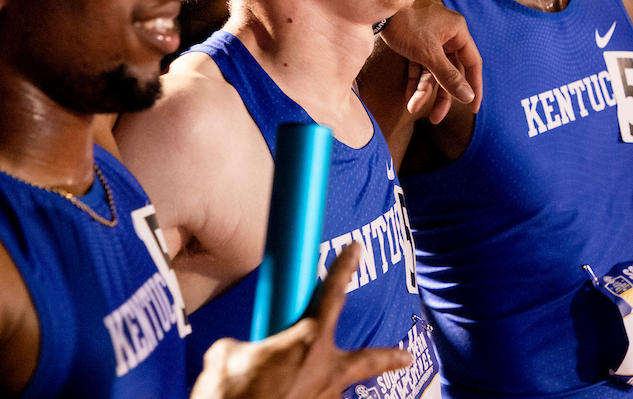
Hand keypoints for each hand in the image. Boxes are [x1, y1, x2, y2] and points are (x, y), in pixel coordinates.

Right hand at [190, 243, 411, 398]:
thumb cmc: (230, 393)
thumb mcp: (225, 355)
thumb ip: (242, 346)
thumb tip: (242, 351)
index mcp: (307, 341)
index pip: (332, 295)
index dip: (345, 268)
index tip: (357, 249)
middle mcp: (325, 370)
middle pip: (367, 360)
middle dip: (389, 357)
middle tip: (407, 355)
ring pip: (338, 389)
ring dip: (333, 386)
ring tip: (327, 385)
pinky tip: (298, 396)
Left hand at [380, 0, 481, 122]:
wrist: (376, 4)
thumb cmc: (406, 22)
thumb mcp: (428, 53)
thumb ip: (448, 76)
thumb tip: (467, 97)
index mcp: (457, 32)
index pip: (472, 64)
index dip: (474, 87)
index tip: (473, 108)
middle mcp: (447, 35)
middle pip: (450, 72)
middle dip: (442, 95)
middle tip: (436, 118)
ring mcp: (430, 39)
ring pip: (432, 71)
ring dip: (423, 91)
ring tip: (412, 109)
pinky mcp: (414, 43)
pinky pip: (418, 66)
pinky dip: (414, 81)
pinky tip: (408, 98)